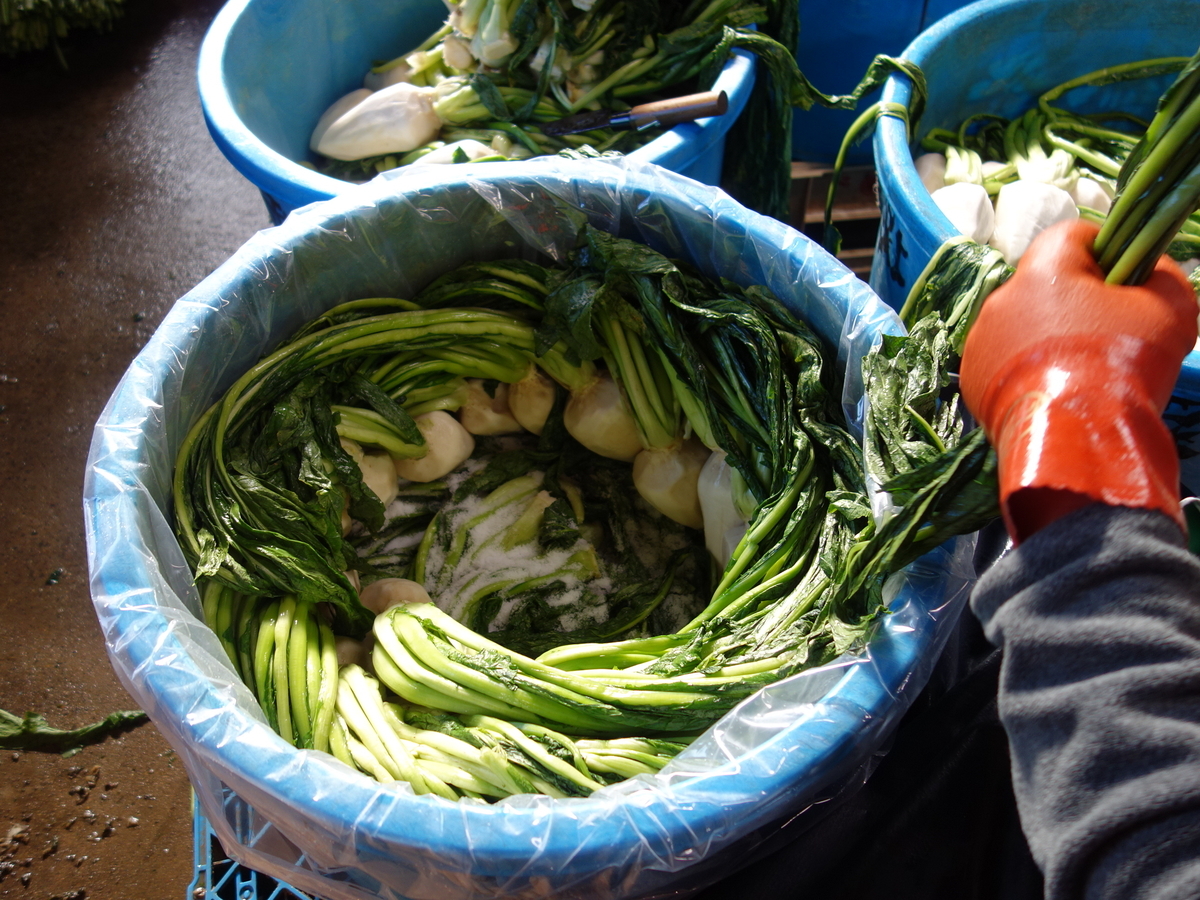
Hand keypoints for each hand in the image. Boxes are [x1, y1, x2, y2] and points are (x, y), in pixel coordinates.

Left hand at [959, 219, 1197, 542]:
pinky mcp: (971, 380)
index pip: (1072, 235)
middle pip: (1045, 283)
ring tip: (1081, 370)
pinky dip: (1027, 370)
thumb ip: (1160, 273)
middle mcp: (1000, 298)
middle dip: (1075, 300)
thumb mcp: (1170, 306)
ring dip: (1048, 337)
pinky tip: (1054, 392)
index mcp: (1042, 269)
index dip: (1105, 250)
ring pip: (1022, 324)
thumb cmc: (1124, 365)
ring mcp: (980, 341)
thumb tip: (1147, 267)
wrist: (1076, 439)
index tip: (1124, 278)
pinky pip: (1004, 362)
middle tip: (1108, 332)